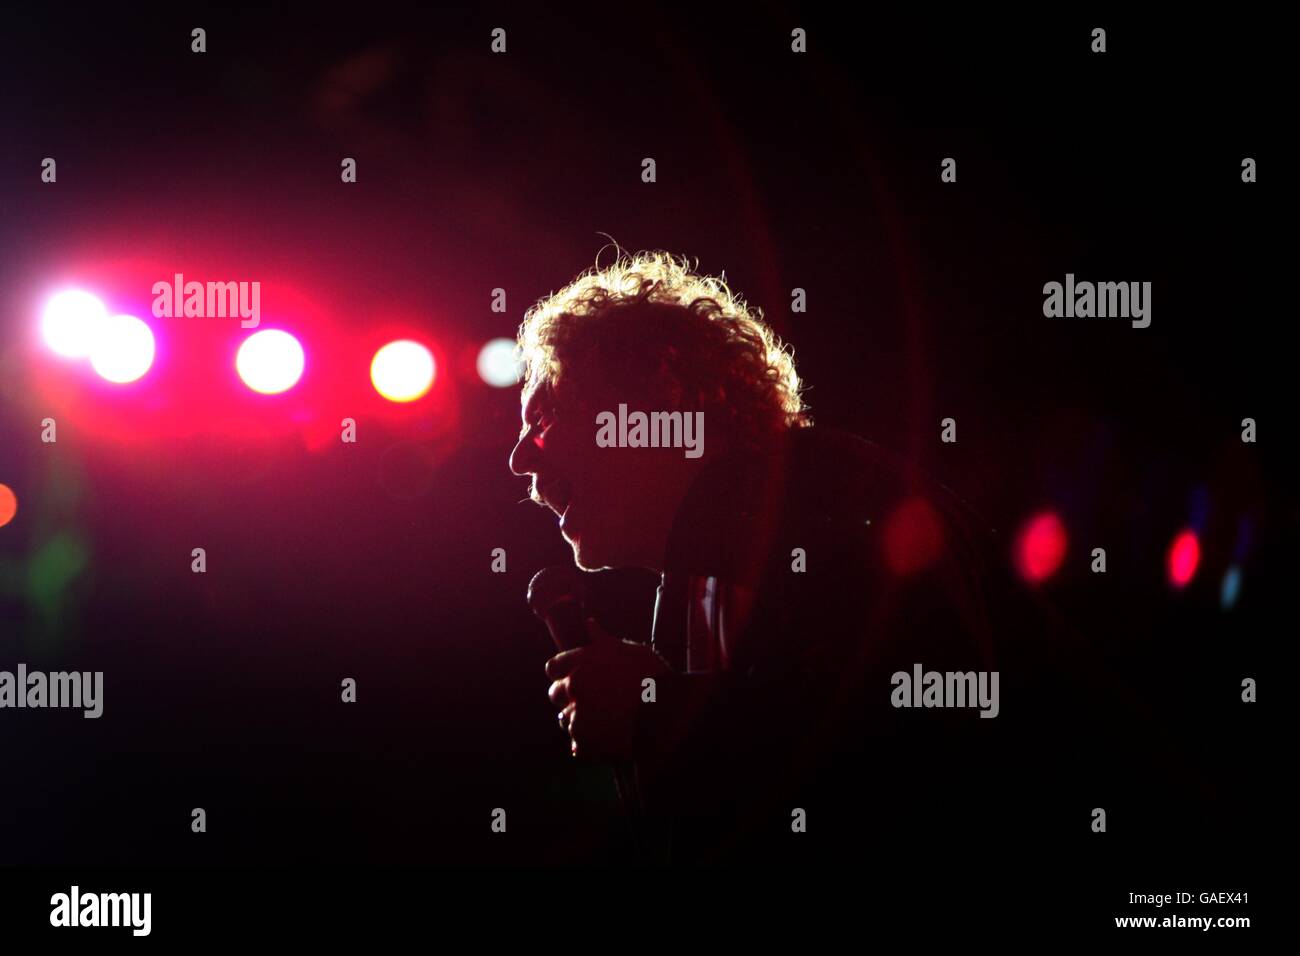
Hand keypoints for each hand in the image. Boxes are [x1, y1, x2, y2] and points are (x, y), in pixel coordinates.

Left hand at [546, 619, 670, 759]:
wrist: (668, 711)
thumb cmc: (653, 676)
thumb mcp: (630, 650)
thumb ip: (604, 641)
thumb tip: (589, 624)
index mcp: (581, 661)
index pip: (553, 667)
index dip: (562, 672)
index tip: (572, 676)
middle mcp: (574, 686)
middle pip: (555, 693)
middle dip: (569, 696)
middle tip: (591, 699)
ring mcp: (578, 714)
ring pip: (565, 719)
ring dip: (578, 720)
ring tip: (601, 721)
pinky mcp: (585, 741)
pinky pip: (577, 744)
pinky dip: (587, 744)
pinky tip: (603, 739)